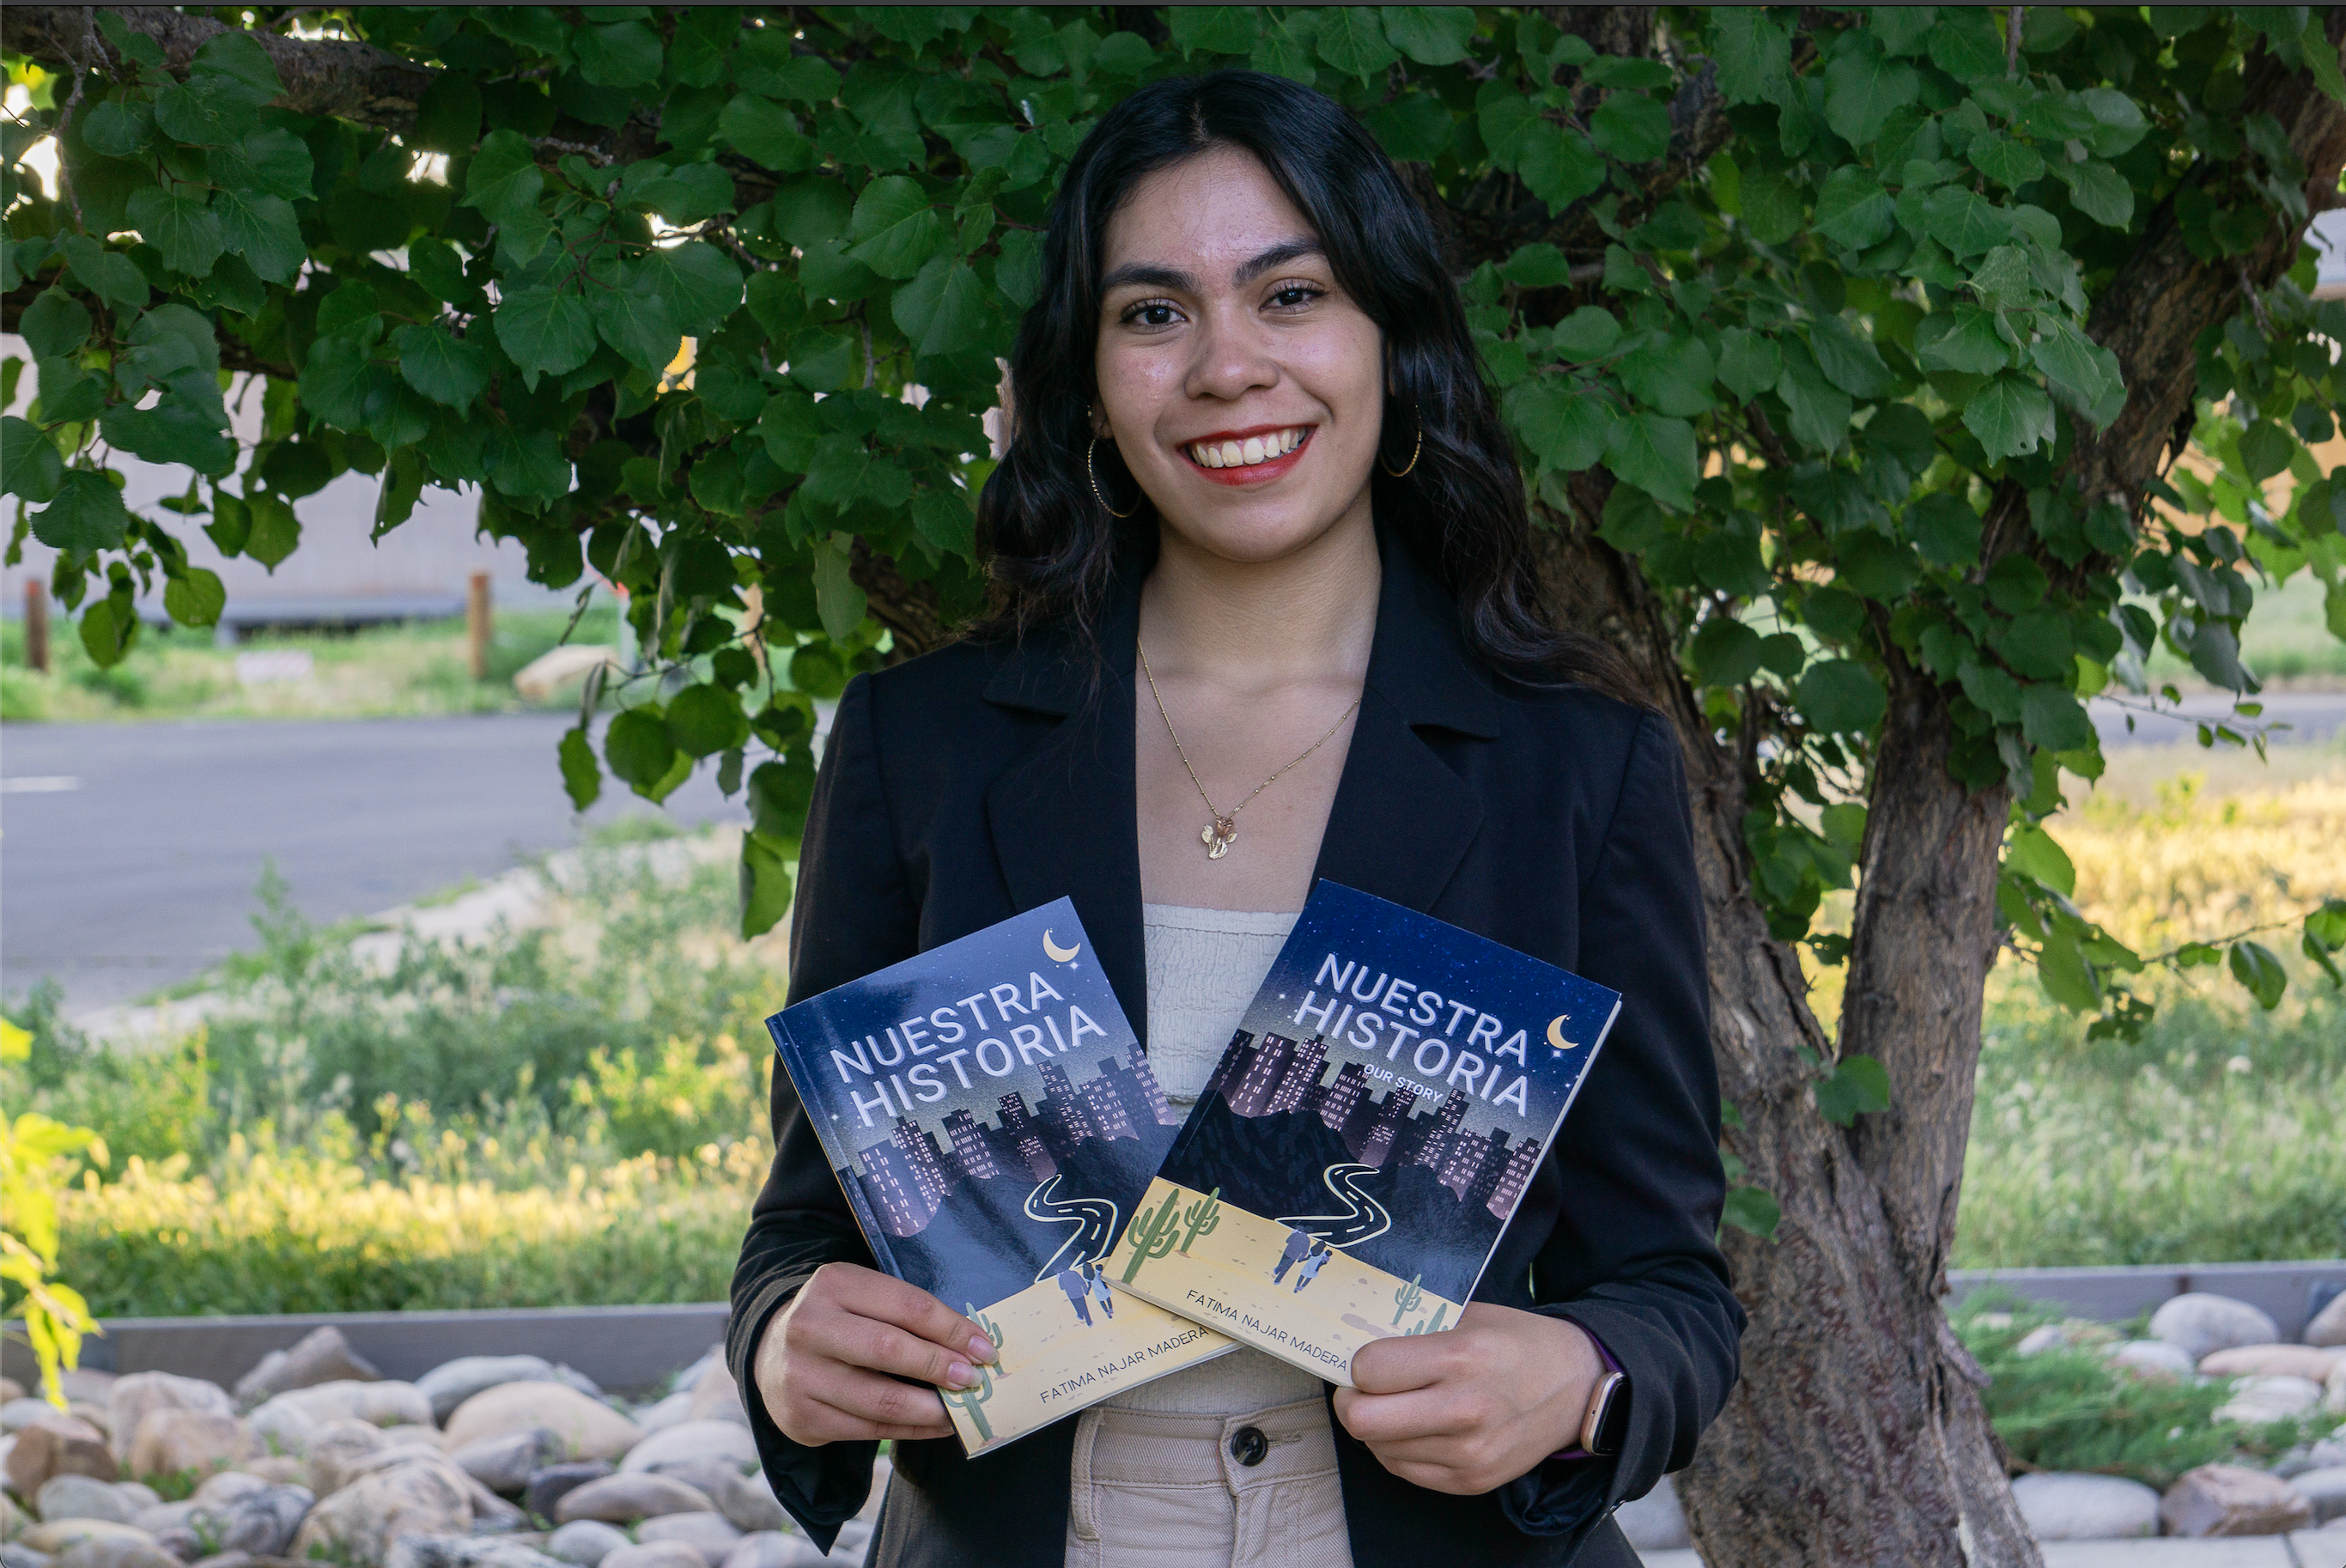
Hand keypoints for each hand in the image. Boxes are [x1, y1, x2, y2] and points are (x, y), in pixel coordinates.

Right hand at [753, 1262, 998, 1446]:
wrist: (771, 1354)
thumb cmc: (839, 1321)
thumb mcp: (864, 1298)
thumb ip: (908, 1315)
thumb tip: (970, 1347)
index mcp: (834, 1284)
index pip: (907, 1305)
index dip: (952, 1329)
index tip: (985, 1349)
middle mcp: (810, 1326)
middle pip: (890, 1349)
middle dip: (940, 1366)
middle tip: (975, 1380)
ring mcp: (801, 1375)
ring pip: (881, 1399)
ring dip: (931, 1408)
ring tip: (959, 1410)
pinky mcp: (802, 1416)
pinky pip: (869, 1430)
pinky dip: (910, 1430)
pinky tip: (934, 1426)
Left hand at [1332, 1303, 1601, 1495]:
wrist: (1576, 1387)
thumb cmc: (1518, 1344)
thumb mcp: (1468, 1316)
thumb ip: (1416, 1330)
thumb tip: (1359, 1340)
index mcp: (1460, 1357)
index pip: (1369, 1369)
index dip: (1357, 1363)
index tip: (1365, 1360)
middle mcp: (1463, 1409)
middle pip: (1363, 1420)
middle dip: (1351, 1401)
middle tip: (1358, 1389)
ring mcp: (1468, 1452)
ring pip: (1379, 1449)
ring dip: (1376, 1427)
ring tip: (1394, 1406)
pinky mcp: (1472, 1481)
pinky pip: (1405, 1471)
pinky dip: (1398, 1450)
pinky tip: (1413, 1428)